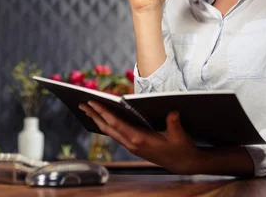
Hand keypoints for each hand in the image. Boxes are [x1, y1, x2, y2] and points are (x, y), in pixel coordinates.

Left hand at [79, 101, 202, 173]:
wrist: (183, 163)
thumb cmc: (181, 148)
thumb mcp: (180, 136)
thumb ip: (174, 123)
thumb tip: (172, 112)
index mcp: (139, 139)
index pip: (116, 123)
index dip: (104, 112)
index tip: (92, 103)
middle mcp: (132, 143)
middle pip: (108, 127)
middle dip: (94, 115)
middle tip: (82, 104)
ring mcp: (132, 146)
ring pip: (111, 131)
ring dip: (99, 120)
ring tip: (88, 109)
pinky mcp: (134, 145)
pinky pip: (116, 134)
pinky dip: (107, 125)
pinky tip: (103, 119)